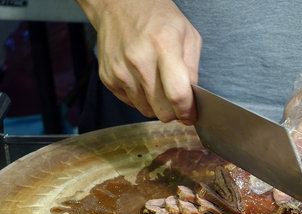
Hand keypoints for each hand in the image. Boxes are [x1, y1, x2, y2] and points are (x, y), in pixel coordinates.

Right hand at [78, 0, 201, 123]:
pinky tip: (141, 79)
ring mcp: (120, 71)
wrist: (119, 6)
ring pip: (146, 110)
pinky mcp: (108, 78)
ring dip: (156, 104)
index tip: (191, 115)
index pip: (177, 94)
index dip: (187, 111)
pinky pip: (131, 103)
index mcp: (163, 46)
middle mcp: (139, 60)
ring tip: (157, 83)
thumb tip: (192, 98)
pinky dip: (140, 97)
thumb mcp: (186, 34)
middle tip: (175, 99)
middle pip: (161, 110)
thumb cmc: (156, 17)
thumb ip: (192, 68)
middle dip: (173, 111)